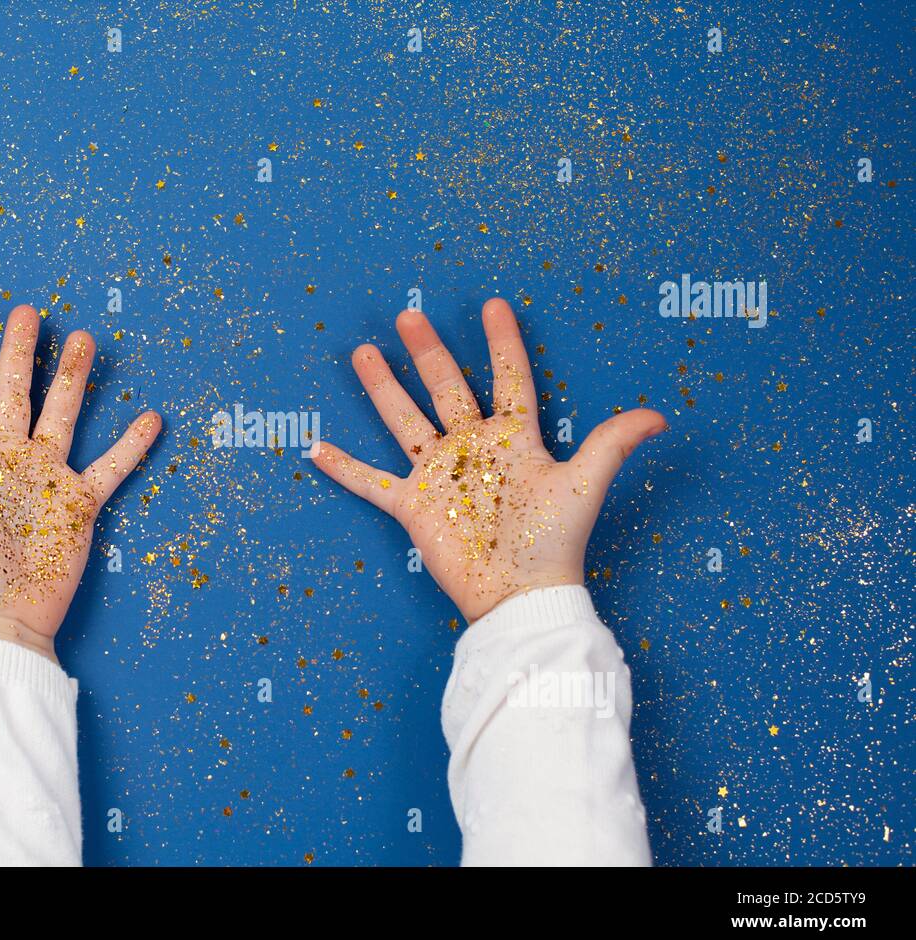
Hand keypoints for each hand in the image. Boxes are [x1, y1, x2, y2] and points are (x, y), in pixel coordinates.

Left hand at [0, 304, 161, 661]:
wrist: (2, 618)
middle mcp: (9, 461)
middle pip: (14, 393)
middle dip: (20, 352)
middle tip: (25, 312)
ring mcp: (47, 479)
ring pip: (63, 414)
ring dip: (73, 377)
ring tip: (84, 338)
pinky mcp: (79, 504)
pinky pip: (110, 467)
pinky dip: (131, 445)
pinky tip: (148, 416)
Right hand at [311, 297, 665, 623]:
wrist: (519, 595)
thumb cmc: (554, 542)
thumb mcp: (585, 484)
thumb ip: (613, 443)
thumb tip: (661, 415)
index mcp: (512, 438)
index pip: (507, 379)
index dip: (502, 343)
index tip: (493, 306)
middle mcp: (472, 449)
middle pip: (446, 388)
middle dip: (428, 352)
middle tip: (410, 316)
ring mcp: (438, 475)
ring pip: (405, 420)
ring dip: (384, 388)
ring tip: (364, 353)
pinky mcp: (413, 505)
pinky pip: (371, 482)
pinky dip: (343, 469)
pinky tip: (316, 448)